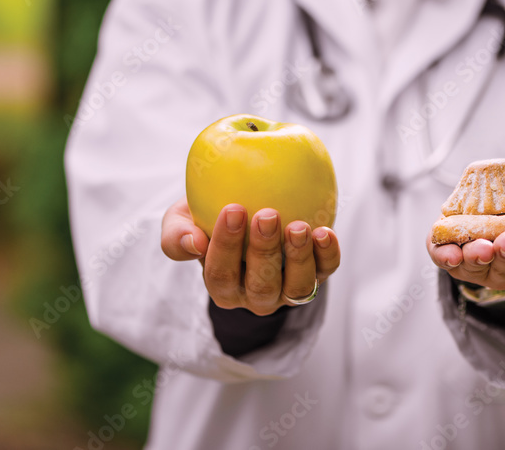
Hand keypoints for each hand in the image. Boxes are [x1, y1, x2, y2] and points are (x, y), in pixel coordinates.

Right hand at [160, 197, 340, 315]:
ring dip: (299, 258)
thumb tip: (194, 242)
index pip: (221, 275)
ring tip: (298, 227)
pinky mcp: (316, 275)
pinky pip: (325, 271)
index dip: (225, 246)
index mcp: (223, 287)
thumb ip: (176, 235)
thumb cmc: (206, 217)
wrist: (244, 211)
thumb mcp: (180, 222)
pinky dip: (327, 255)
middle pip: (261, 286)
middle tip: (267, 215)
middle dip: (265, 252)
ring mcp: (288, 289)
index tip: (232, 209)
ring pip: (297, 288)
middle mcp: (255, 295)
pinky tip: (324, 231)